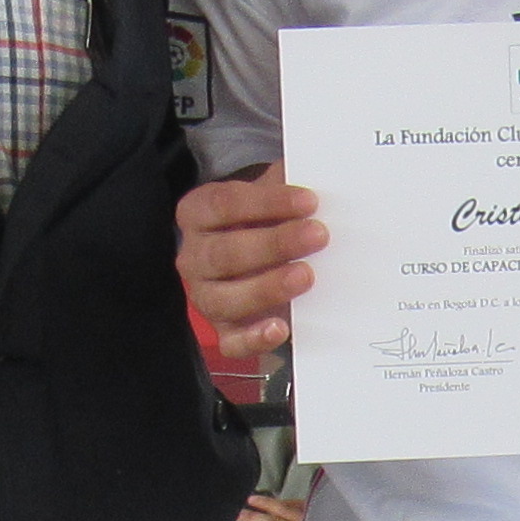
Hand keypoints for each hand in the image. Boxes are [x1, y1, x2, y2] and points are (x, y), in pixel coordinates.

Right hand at [177, 171, 322, 358]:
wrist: (260, 253)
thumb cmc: (267, 220)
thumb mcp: (272, 197)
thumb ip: (288, 189)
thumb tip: (325, 179)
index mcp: (198, 213)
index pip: (223, 204)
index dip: (266, 202)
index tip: (309, 200)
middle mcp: (194, 256)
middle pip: (223, 253)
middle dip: (273, 244)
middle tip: (318, 235)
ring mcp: (205, 296)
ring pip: (224, 299)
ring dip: (266, 288)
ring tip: (306, 276)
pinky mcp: (224, 330)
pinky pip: (232, 342)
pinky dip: (254, 338)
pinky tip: (280, 328)